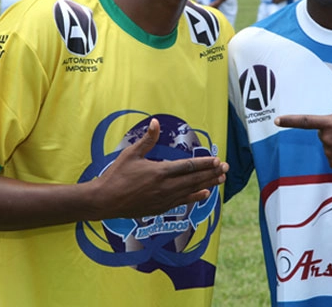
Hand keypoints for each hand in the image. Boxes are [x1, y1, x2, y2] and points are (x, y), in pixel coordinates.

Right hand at [93, 118, 228, 218]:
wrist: (105, 201)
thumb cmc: (117, 175)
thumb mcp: (131, 154)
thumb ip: (147, 140)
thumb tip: (155, 122)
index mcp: (160, 171)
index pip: (188, 166)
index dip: (205, 163)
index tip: (217, 160)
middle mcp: (165, 186)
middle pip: (194, 179)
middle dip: (212, 173)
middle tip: (226, 168)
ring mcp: (164, 199)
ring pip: (191, 190)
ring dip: (208, 184)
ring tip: (221, 179)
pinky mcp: (161, 208)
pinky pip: (183, 201)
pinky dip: (196, 197)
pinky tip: (205, 194)